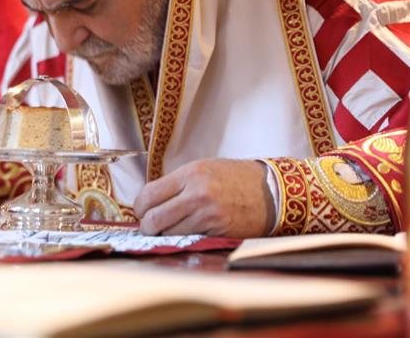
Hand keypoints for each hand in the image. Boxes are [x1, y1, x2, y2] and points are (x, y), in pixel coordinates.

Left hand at [132, 159, 274, 237]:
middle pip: (153, 219)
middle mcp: (196, 195)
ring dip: (164, 235)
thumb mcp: (202, 169)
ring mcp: (207, 216)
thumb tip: (149, 201)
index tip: (141, 210)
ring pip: (169, 234)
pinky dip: (182, 239)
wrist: (271, 191)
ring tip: (169, 229)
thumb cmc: (234, 177)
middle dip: (146, 226)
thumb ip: (176, 184)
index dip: (139, 207)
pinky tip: (186, 233)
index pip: (148, 195)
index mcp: (190, 174)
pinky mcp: (218, 232)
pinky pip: (188, 240)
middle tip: (149, 226)